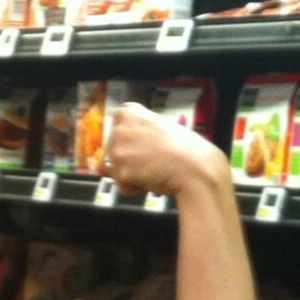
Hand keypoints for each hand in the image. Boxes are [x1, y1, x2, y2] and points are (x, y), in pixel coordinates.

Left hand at [102, 101, 230, 199]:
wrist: (195, 167)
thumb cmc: (185, 148)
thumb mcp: (157, 132)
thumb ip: (133, 138)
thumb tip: (104, 162)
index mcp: (129, 111)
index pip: (118, 132)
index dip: (134, 144)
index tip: (148, 145)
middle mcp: (119, 127)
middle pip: (115, 152)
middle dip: (131, 160)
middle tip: (154, 159)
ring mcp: (117, 148)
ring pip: (118, 170)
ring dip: (134, 175)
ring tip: (154, 168)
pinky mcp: (120, 170)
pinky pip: (122, 185)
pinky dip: (136, 188)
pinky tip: (152, 178)